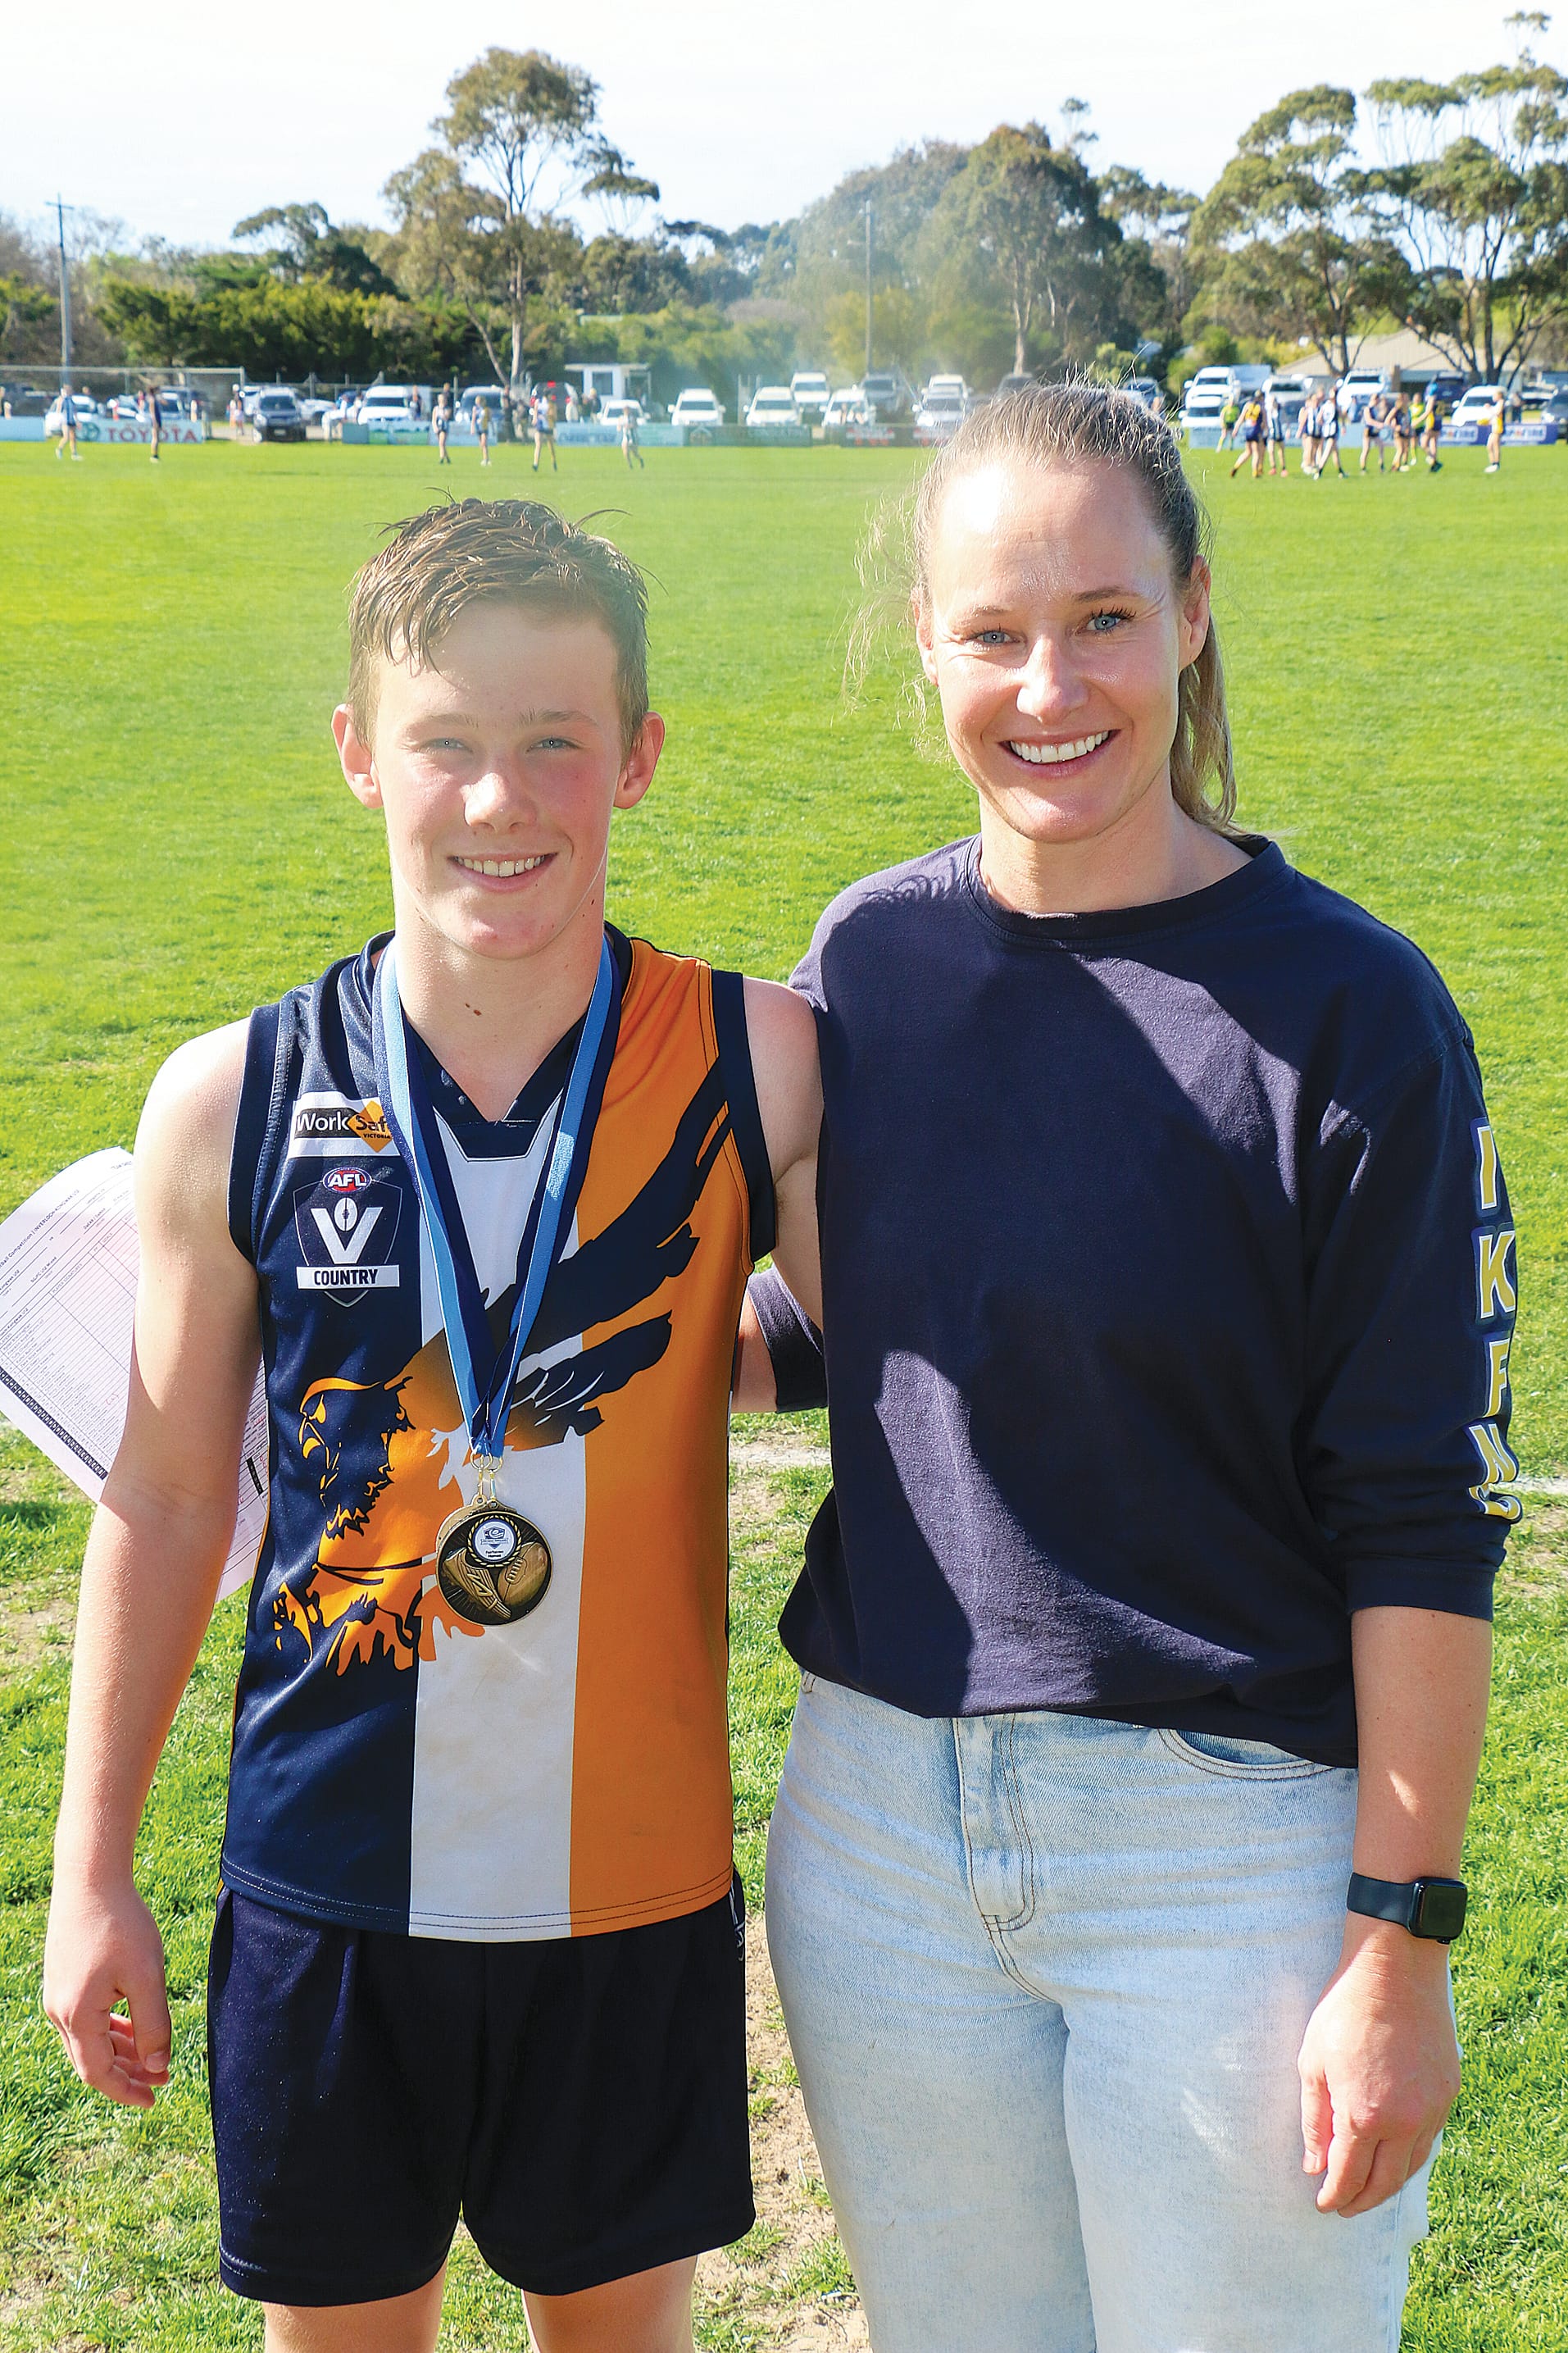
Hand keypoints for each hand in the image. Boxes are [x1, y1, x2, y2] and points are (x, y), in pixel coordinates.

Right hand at [43, 1875, 171, 2109]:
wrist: (90, 1878)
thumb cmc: (121, 1924)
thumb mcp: (147, 1976)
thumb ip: (153, 2026)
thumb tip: (157, 2068)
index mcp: (76, 2015)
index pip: (98, 2073)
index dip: (126, 2091)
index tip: (155, 2098)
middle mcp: (59, 2011)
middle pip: (91, 2061)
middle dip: (127, 2074)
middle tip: (163, 2078)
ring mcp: (57, 1995)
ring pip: (88, 2040)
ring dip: (119, 2052)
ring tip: (153, 2057)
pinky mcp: (63, 1980)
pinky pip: (85, 2019)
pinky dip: (109, 2029)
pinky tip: (132, 2027)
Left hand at [1298, 1917, 1458, 2215]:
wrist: (1394, 1970)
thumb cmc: (1345, 2011)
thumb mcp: (1312, 2063)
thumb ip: (1313, 2121)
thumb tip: (1315, 2166)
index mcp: (1364, 2116)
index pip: (1349, 2177)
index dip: (1334, 2196)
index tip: (1323, 2205)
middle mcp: (1405, 2122)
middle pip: (1385, 2183)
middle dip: (1361, 2201)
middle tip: (1344, 2206)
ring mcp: (1432, 2108)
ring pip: (1412, 2166)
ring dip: (1389, 2183)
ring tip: (1369, 2188)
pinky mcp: (1449, 2092)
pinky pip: (1430, 2138)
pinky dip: (1411, 2155)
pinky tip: (1395, 2153)